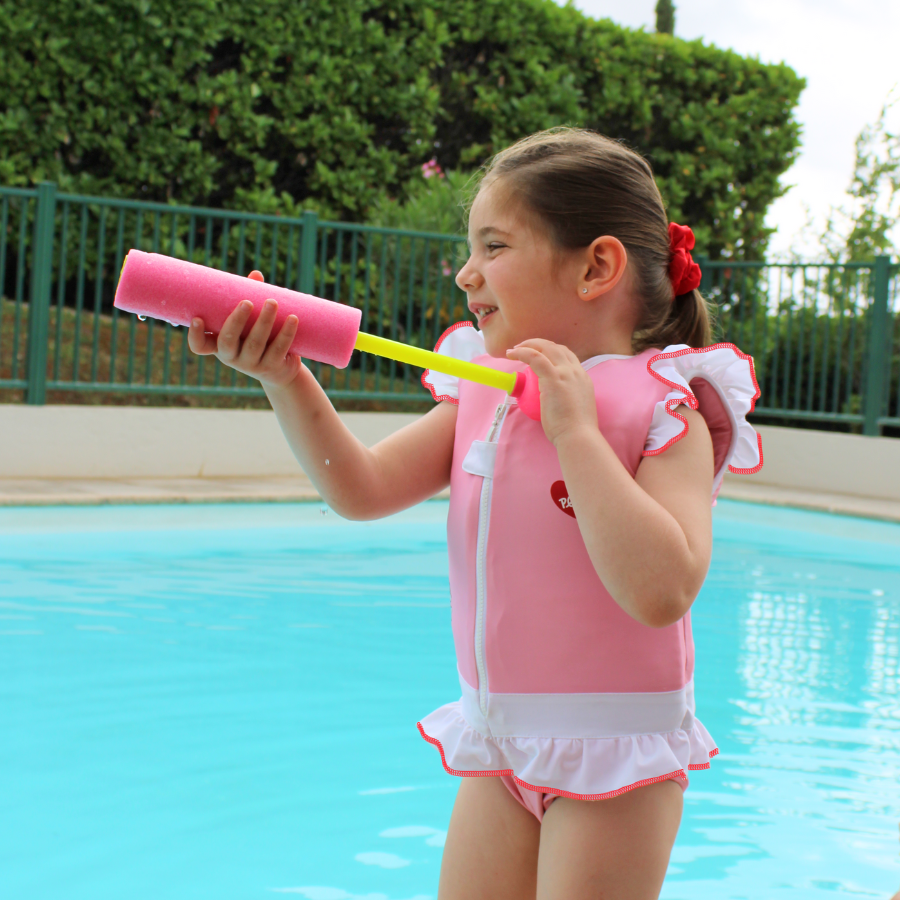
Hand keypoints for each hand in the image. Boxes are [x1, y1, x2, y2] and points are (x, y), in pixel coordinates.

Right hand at [187, 270, 302, 387]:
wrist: (280, 370)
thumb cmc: (258, 337)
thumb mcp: (250, 321)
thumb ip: (249, 297)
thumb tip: (256, 275)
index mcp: (220, 345)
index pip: (200, 347)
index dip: (195, 336)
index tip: (197, 318)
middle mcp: (232, 357)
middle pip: (228, 341)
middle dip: (236, 320)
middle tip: (247, 302)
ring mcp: (251, 365)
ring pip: (255, 344)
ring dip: (264, 322)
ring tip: (272, 302)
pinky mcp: (272, 367)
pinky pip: (278, 349)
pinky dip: (286, 333)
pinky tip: (293, 319)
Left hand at [506, 339, 597, 445]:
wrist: (578, 436)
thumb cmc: (575, 430)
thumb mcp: (575, 407)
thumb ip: (567, 399)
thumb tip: (556, 402)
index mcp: (582, 378)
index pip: (567, 356)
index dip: (551, 352)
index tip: (538, 355)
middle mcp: (575, 371)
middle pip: (556, 348)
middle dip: (538, 344)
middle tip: (523, 348)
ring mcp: (565, 373)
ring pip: (546, 348)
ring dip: (528, 345)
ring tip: (515, 350)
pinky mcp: (553, 378)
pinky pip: (535, 357)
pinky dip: (522, 352)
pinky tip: (512, 354)